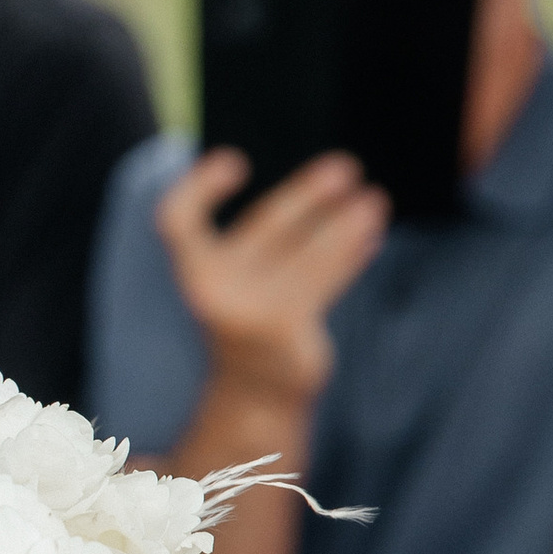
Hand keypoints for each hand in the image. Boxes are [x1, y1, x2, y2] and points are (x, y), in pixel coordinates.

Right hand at [155, 148, 387, 404]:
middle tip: (346, 166)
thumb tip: (325, 186)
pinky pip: (323, 281)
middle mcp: (209, 289)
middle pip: (263, 226)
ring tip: (375, 200)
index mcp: (192, 269)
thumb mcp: (240, 276)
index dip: (198, 187)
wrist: (255, 392)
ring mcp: (245, 310)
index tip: (236, 161)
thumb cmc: (251, 317)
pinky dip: (348, 257)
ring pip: (305, 254)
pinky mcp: (282, 327)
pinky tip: (369, 238)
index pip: (176, 220)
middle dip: (306, 194)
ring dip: (344, 225)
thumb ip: (267, 237)